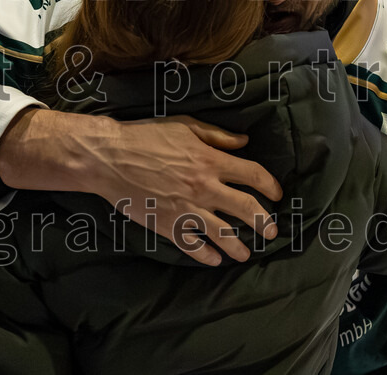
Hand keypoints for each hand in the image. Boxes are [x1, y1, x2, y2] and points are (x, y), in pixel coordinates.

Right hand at [0, 109, 281, 266]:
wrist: (110, 157)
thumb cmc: (145, 136)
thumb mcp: (184, 126)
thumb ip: (217, 136)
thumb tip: (244, 142)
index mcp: (210, 160)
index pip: (253, 174)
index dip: (270, 185)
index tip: (277, 194)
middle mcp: (204, 187)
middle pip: (246, 209)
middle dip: (264, 222)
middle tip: (271, 231)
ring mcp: (187, 209)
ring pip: (223, 234)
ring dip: (239, 246)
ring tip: (246, 253)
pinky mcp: (168, 224)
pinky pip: (192, 246)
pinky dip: (206, 255)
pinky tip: (214, 259)